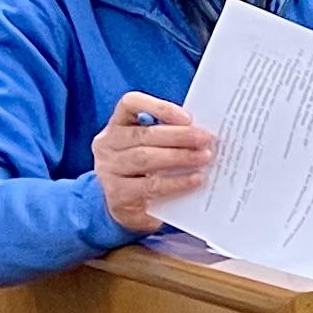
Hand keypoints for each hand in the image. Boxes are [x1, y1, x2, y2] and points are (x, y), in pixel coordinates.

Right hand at [92, 93, 214, 233]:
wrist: (129, 209)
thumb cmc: (147, 169)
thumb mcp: (153, 147)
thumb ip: (171, 135)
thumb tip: (203, 131)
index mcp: (118, 125)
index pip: (130, 103)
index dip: (158, 107)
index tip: (187, 117)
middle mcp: (107, 144)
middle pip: (143, 134)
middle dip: (178, 136)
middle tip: (205, 138)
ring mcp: (108, 169)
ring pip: (144, 158)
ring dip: (178, 157)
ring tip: (204, 157)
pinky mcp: (116, 194)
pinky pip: (149, 185)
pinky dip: (176, 182)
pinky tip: (195, 179)